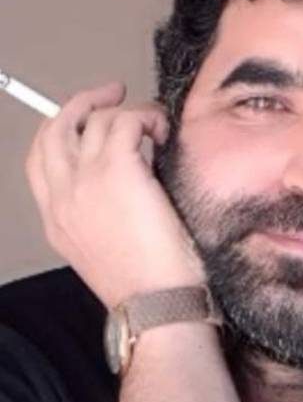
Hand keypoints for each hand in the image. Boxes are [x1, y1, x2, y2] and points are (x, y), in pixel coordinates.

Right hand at [24, 81, 205, 309]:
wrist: (155, 307)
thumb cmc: (145, 287)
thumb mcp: (102, 251)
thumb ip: (98, 215)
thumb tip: (124, 183)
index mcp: (56, 219)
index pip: (39, 158)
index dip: (59, 129)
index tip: (84, 120)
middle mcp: (63, 196)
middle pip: (54, 128)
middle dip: (82, 102)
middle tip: (113, 94)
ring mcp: (86, 181)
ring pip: (95, 120)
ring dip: (129, 112)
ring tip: (155, 126)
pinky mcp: (119, 169)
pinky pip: (127, 120)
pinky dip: (147, 117)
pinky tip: (163, 133)